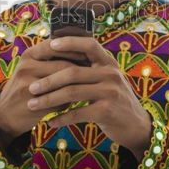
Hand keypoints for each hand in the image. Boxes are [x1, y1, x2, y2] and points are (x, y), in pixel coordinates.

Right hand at [0, 37, 89, 139]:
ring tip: (90, 87)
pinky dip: (71, 102)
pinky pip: (60, 101)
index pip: (56, 45)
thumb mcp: (33, 68)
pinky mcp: (34, 103)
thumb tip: (85, 54)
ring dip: (78, 86)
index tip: (90, 55)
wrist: (5, 114)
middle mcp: (27, 66)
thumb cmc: (26, 87)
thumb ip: (52, 60)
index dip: (75, 49)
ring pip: (64, 84)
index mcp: (29, 54)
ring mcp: (29, 85)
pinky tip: (78, 103)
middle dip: (82, 70)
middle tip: (96, 74)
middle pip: (64, 65)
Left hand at [26, 36, 152, 159]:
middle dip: (48, 81)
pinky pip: (77, 113)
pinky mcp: (107, 111)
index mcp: (109, 63)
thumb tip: (61, 56)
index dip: (70, 42)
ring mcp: (110, 92)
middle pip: (72, 73)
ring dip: (49, 100)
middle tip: (31, 88)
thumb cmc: (114, 100)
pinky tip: (50, 122)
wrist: (137, 126)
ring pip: (71, 93)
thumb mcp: (108, 80)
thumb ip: (91, 69)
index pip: (89, 45)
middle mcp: (111, 74)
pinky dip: (61, 118)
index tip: (51, 44)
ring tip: (33, 105)